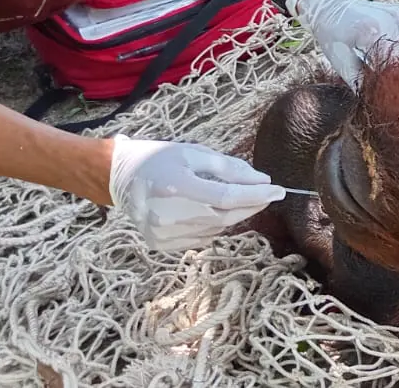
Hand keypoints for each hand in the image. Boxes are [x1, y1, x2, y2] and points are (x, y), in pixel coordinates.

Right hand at [108, 135, 284, 250]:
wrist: (119, 176)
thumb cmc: (160, 159)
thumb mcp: (195, 154)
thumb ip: (230, 168)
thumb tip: (262, 181)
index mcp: (177, 186)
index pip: (227, 197)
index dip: (256, 195)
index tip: (279, 190)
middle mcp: (167, 214)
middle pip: (224, 217)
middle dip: (251, 206)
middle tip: (268, 195)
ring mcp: (161, 233)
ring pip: (215, 230)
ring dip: (233, 216)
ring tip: (234, 198)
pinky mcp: (159, 244)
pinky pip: (200, 238)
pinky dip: (213, 226)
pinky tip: (208, 211)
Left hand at [291, 0, 398, 89]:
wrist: (334, 8)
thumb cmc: (333, 37)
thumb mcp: (340, 62)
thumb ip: (359, 81)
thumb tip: (376, 100)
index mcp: (370, 30)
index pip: (398, 61)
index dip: (397, 79)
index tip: (390, 89)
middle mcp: (389, 17)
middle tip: (393, 80)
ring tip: (395, 67)